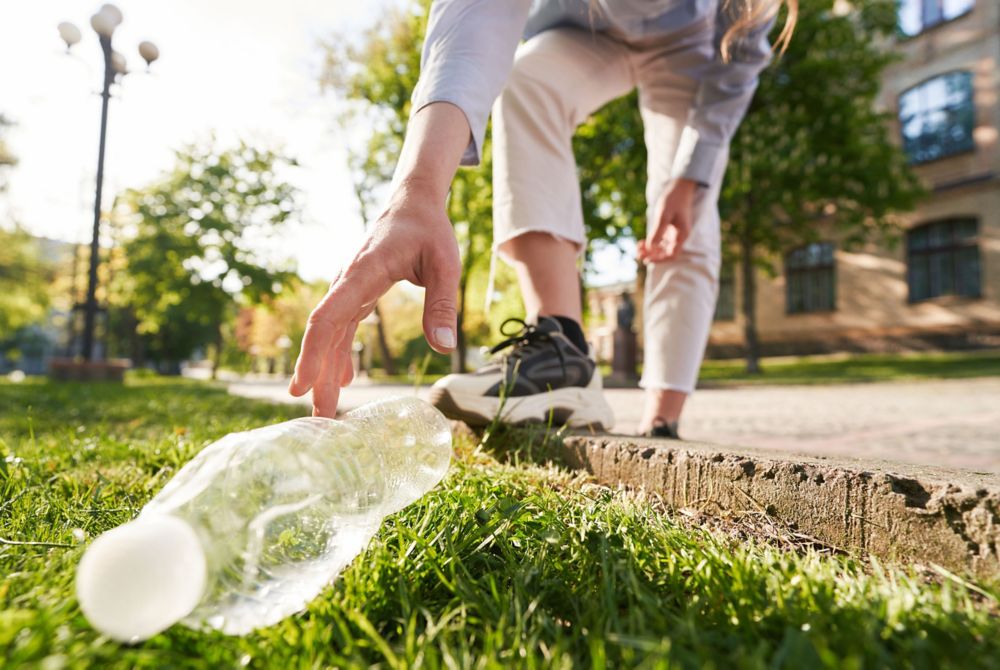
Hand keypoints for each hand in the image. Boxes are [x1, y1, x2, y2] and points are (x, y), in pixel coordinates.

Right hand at [288, 186, 460, 416]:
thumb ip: (442, 304)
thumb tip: (443, 346)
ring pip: (330, 334)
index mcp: (362, 273)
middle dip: (316, 376)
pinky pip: (341, 327)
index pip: (327, 317)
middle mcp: (347, 282)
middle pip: (323, 334)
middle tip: (317, 418)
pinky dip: (338, 354)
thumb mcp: (445, 264)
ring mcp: (348, 288)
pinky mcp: (355, 293)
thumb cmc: (429, 230)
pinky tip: (342, 380)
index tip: (302, 385)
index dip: (313, 354)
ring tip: (324, 408)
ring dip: (325, 370)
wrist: (412, 203)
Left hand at [637, 178, 697, 263]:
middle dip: (652, 255)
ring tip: (638, 248)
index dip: (659, 259)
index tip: (646, 259)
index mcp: (681, 235)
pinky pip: (661, 241)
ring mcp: (675, 233)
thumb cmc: (673, 199)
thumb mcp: (663, 215)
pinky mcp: (670, 229)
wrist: (679, 187)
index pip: (671, 255)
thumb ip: (657, 232)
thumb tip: (650, 248)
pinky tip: (642, 242)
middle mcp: (679, 236)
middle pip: (666, 253)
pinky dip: (652, 243)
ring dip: (650, 250)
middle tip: (638, 254)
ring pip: (662, 248)